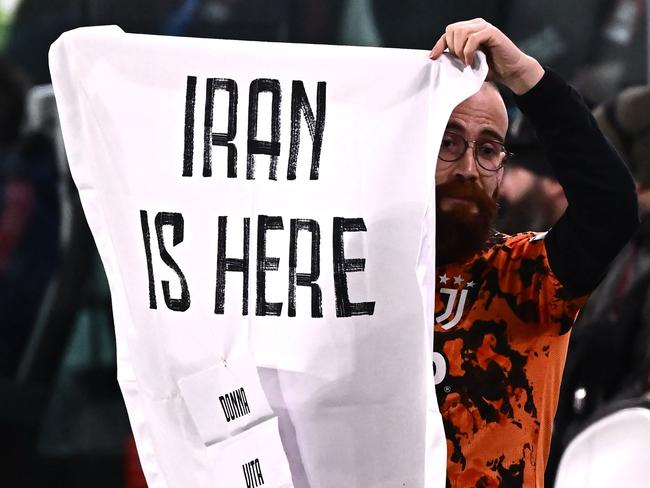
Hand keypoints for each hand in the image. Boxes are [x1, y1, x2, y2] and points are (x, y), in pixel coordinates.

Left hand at [430, 18, 544, 94]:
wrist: (511, 72)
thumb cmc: (491, 69)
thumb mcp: (467, 63)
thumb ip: (455, 57)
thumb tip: (436, 59)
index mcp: (470, 30)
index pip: (448, 33)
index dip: (439, 45)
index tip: (433, 58)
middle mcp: (476, 25)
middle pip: (452, 29)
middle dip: (451, 47)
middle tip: (459, 62)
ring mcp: (484, 27)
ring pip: (461, 32)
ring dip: (459, 50)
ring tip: (465, 62)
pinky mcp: (492, 32)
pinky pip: (473, 38)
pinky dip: (468, 52)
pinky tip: (471, 62)